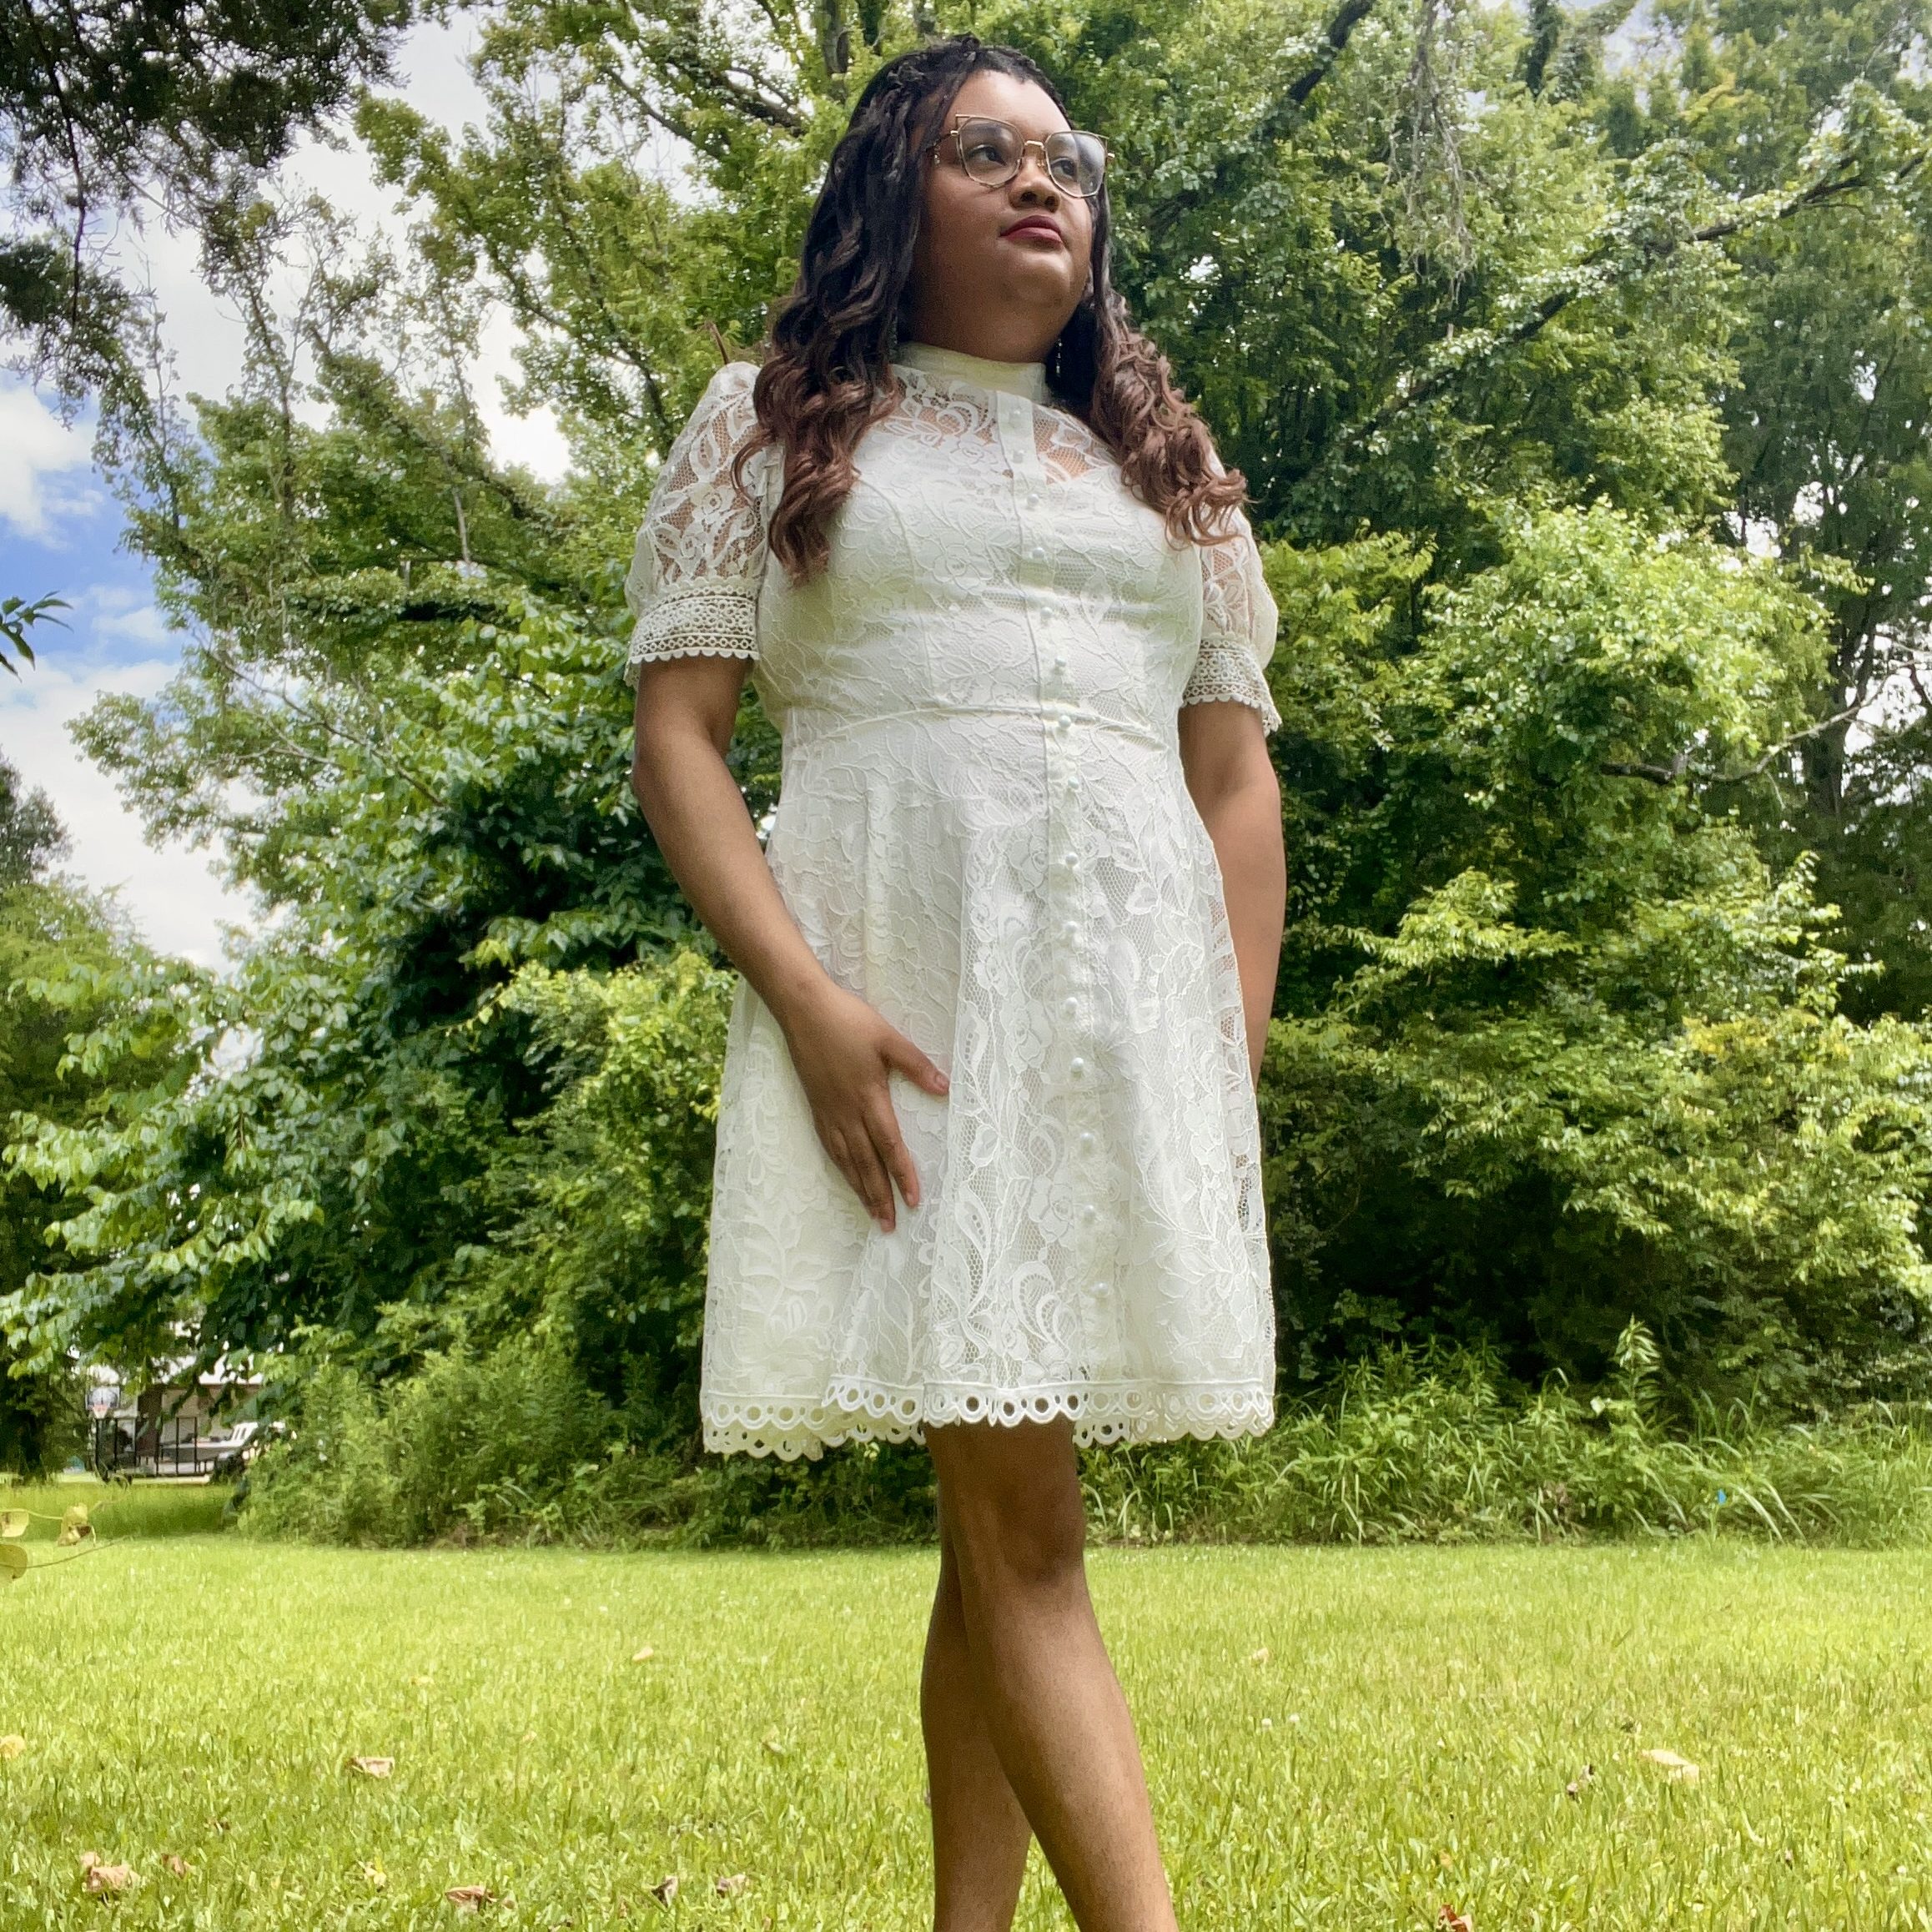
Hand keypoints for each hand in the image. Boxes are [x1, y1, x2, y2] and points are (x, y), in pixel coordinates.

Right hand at [777, 979, 949, 1230]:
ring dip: (860, 1189)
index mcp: (869, 1098)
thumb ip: (917, 1066)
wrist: (803, 1010)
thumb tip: (945, 1089)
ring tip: (871, 1213)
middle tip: (889, 1225)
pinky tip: (847, 1177)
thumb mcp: (888, 1038)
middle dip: (879, 1196)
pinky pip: (830, 1147)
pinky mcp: (816, 1107)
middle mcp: (847, 1113)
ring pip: (846, 1160)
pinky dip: (841, 1168)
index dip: (901, 1174)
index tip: (912, 1201)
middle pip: (866, 1163)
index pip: (889, 1146)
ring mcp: (829, 1112)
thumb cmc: (849, 1021)